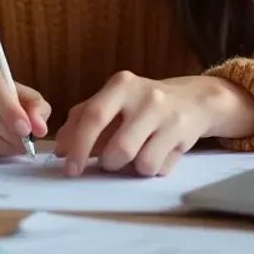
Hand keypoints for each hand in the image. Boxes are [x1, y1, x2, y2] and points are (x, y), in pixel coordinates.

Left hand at [54, 73, 253, 177]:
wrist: (193, 100)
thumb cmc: (141, 105)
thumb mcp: (112, 102)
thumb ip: (82, 120)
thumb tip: (60, 149)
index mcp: (121, 85)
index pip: (93, 116)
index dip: (78, 146)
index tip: (70, 168)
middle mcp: (145, 96)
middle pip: (118, 148)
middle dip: (108, 163)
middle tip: (107, 163)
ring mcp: (167, 116)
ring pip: (140, 163)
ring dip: (131, 168)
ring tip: (134, 155)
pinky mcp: (184, 135)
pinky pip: (159, 168)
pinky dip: (151, 169)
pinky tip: (155, 153)